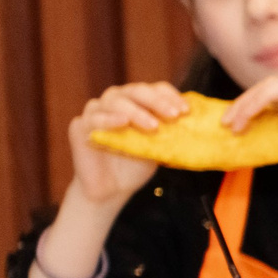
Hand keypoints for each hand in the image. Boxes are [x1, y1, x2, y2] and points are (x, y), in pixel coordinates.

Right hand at [67, 82, 188, 205]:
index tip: (186, 110)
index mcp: (139, 101)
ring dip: (136, 111)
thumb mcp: (159, 146)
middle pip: (137, 91)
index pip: (156, 89)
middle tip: (173, 115)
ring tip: (153, 126)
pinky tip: (122, 123)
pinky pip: (94, 117)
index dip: (171, 96)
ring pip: (115, 101)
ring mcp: (97, 110)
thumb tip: (196, 123)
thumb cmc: (137, 164)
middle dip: (157, 102)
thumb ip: (170, 132)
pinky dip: (109, 119)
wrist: (112, 188)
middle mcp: (118, 101)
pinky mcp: (81, 125)